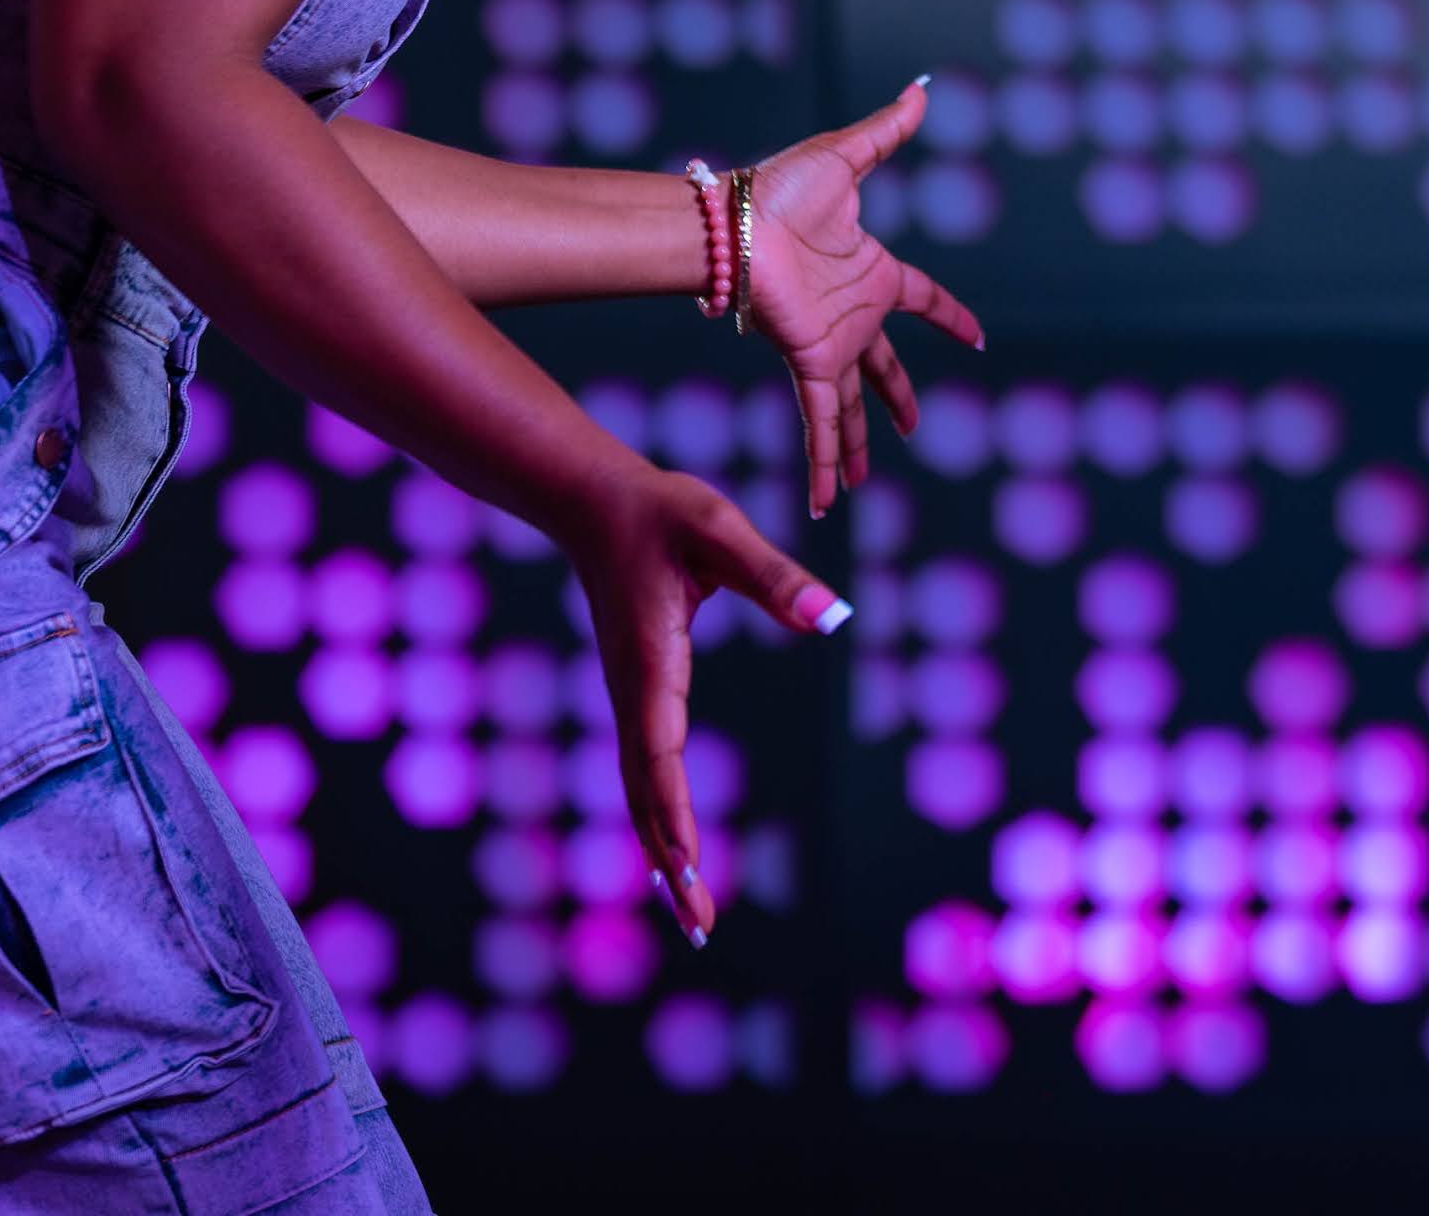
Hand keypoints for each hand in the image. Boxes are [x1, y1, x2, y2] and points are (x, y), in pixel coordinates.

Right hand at [549, 454, 839, 947]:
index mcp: (652, 665)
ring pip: (641, 788)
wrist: (596, 501)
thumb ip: (774, 575)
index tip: (689, 870)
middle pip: (646, 794)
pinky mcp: (638, 691)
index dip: (674, 815)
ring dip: (663, 849)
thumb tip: (832, 617)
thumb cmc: (661, 512)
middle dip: (671, 861)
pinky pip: (644, 767)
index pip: (659, 755)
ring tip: (689, 912)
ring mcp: (631, 696)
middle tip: (701, 927)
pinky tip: (673, 848)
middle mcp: (634, 692)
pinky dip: (658, 814)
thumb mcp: (719, 531)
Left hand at [744, 80, 988, 514]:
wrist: (733, 224)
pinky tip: (826, 498)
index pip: (922, 298)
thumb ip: (887, 131)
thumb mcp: (846, 158)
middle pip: (883, 367)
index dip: (948, 314)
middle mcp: (851, 315)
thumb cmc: (780, 189)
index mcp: (870, 271)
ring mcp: (830, 344)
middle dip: (894, 399)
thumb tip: (922, 89)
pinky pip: (823, 420)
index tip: (974, 335)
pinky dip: (823, 459)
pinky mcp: (808, 362)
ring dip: (853, 448)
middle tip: (908, 429)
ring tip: (854, 486)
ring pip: (851, 408)